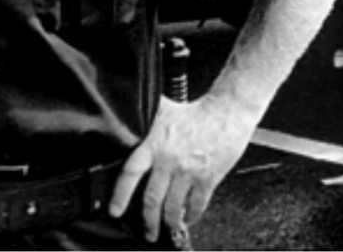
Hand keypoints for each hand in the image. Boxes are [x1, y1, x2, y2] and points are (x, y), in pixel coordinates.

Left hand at [108, 94, 259, 243]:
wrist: (227, 110)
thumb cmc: (198, 110)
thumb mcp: (165, 110)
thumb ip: (146, 121)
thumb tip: (128, 120)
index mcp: (155, 143)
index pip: (131, 172)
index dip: (120, 194)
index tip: (115, 210)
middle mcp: (169, 159)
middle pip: (152, 199)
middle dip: (148, 220)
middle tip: (148, 231)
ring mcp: (189, 170)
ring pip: (173, 206)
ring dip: (170, 220)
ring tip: (169, 225)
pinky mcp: (208, 177)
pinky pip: (197, 203)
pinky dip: (192, 214)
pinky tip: (190, 217)